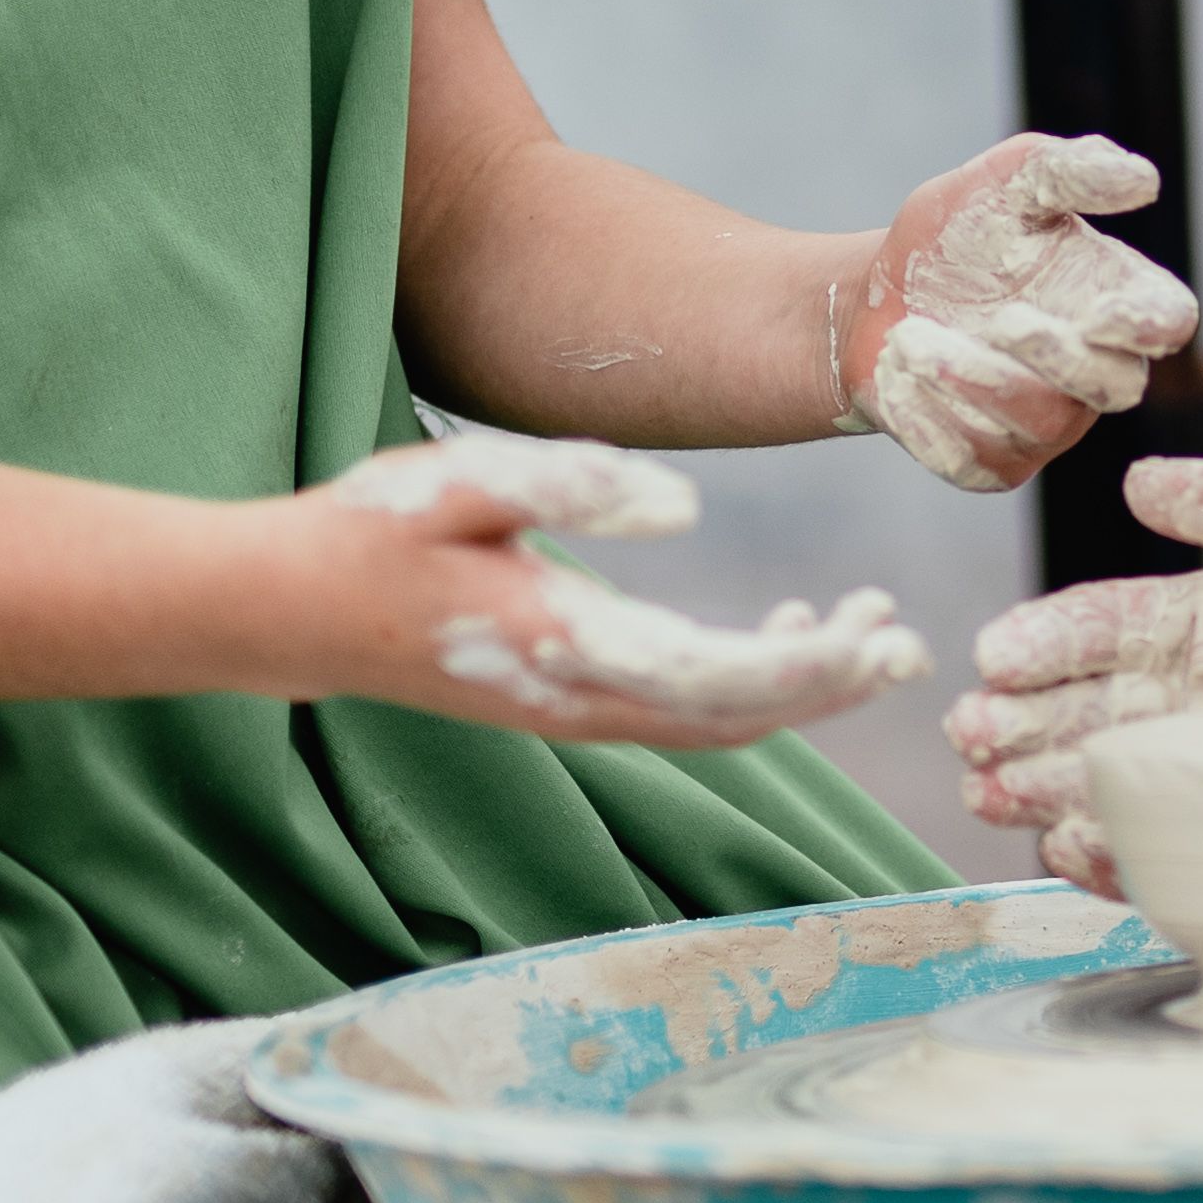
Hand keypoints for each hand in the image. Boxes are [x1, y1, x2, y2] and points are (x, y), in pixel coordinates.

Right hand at [309, 435, 923, 747]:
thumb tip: (685, 509)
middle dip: (829, 688)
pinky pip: (683, 709)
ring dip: (801, 687)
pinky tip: (788, 635)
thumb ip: (570, 483)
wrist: (293, 609)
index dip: (807, 671)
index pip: (714, 680)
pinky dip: (752, 683)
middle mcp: (580, 700)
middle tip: (908, 641)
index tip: (881, 641)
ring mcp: (574, 711)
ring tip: (876, 630)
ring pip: (714, 722)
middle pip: (734, 719)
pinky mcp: (569, 701)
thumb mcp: (460, 480)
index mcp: (563, 645)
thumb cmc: (373, 531)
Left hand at [842, 133, 1200, 490]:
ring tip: (910, 337)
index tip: (1105, 311)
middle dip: (1060, 357)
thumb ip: (1071, 171)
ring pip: (1041, 424)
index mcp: (1114, 298)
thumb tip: (1144, 180)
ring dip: (974, 379)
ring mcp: (1045, 426)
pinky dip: (928, 414)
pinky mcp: (991, 464)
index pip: (1169, 321)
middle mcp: (1094, 371)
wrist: (873, 299)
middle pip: (1117, 386)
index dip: (1151, 324)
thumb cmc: (957, 239)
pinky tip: (898, 373)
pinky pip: (974, 458)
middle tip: (1003, 320)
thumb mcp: (1004, 184)